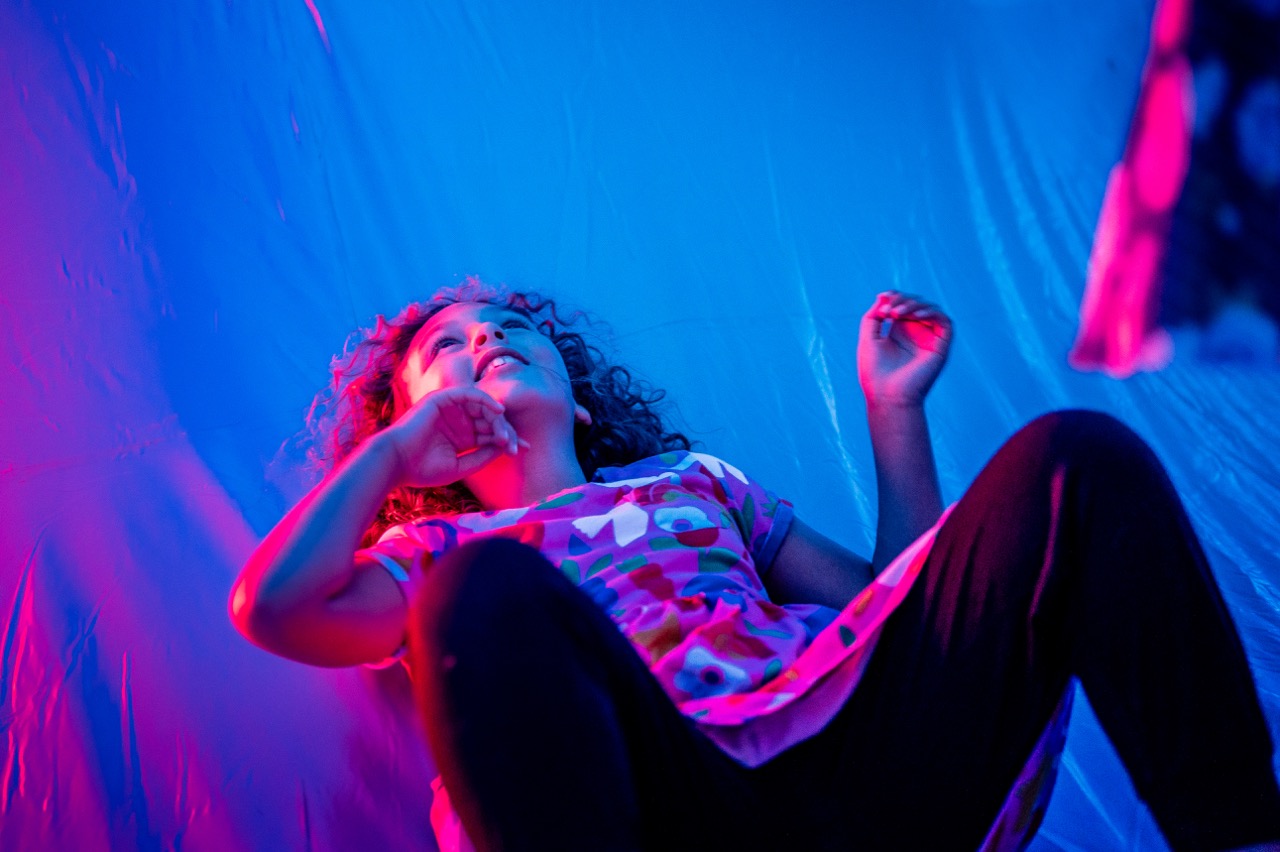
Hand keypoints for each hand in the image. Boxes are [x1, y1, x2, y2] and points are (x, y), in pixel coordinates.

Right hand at [382, 387, 525, 487]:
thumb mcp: (460, 466)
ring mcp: (450, 409)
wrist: (396, 463)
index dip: (508, 440)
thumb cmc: (423, 469)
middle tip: (515, 445)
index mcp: (462, 437)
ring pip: (482, 408)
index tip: (524, 449)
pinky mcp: (442, 399)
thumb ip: (482, 456)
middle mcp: (458, 421)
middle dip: (505, 432)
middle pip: (490, 421)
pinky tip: (498, 411)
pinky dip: (484, 400)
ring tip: (505, 435)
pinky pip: (468, 394)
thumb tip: (505, 447)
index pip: (490, 434)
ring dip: (497, 420)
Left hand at [857, 291, 952, 407]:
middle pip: (916, 303)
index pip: (903, 305)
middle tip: (889, 311)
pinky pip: (944, 321)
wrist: (887, 395)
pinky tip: (915, 315)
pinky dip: (931, 312)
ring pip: (930, 309)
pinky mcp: (940, 347)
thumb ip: (872, 316)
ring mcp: (928, 340)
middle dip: (902, 300)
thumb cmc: (875, 372)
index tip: (882, 297)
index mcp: (899, 333)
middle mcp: (916, 334)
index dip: (895, 296)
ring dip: (914, 304)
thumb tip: (882, 297)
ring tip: (897, 313)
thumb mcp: (868, 339)